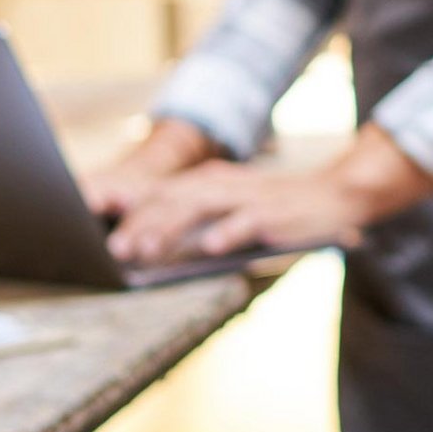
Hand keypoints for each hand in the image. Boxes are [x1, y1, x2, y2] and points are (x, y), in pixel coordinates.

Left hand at [103, 123, 432, 265]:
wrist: (337, 193)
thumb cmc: (275, 207)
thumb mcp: (232, 205)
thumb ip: (195, 217)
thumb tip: (144, 239)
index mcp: (210, 181)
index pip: (161, 191)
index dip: (128, 204)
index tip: (95, 222)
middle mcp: (224, 183)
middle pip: (173, 199)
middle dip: (141, 223)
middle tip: (115, 250)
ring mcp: (248, 197)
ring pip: (201, 208)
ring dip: (171, 229)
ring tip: (145, 250)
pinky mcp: (274, 213)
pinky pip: (247, 222)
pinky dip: (228, 233)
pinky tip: (209, 248)